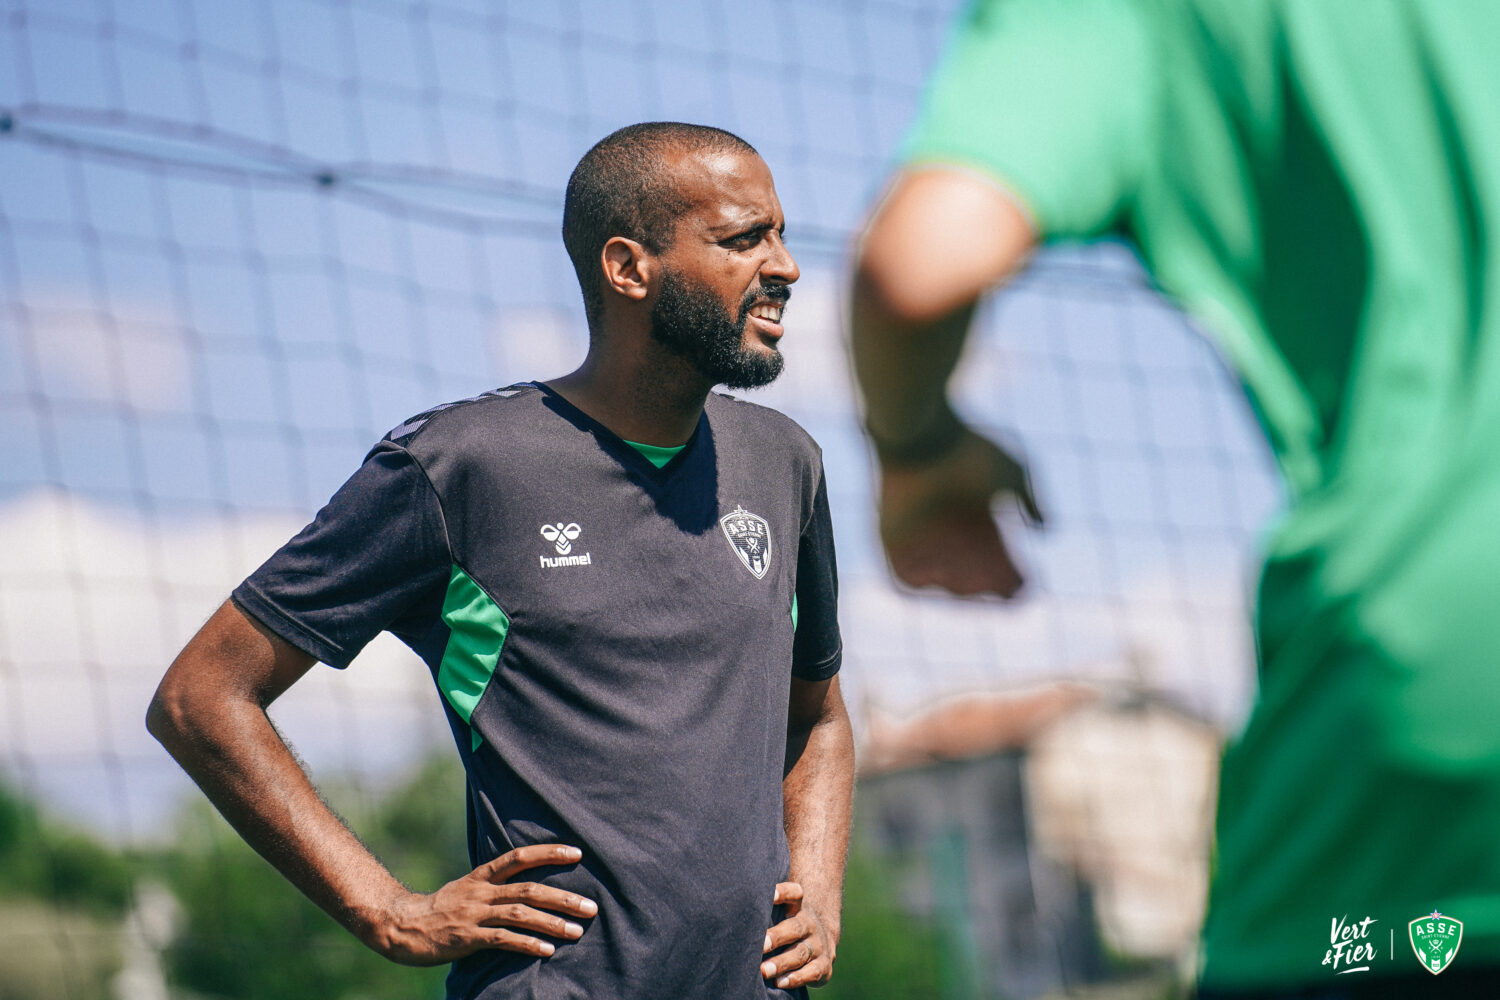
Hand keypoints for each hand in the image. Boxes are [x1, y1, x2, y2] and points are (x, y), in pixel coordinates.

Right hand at [368, 843, 595, 965]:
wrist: (402, 926)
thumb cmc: (441, 909)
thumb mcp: (467, 888)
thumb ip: (494, 886)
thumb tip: (527, 886)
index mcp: (482, 876)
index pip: (520, 857)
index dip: (549, 853)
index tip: (577, 854)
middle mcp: (481, 892)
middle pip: (529, 889)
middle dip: (563, 897)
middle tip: (590, 906)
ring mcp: (474, 915)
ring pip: (520, 915)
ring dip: (551, 923)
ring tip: (576, 931)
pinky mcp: (468, 938)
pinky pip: (502, 941)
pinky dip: (527, 945)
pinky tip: (546, 951)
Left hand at [762, 881, 836, 989]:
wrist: (822, 938)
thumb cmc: (788, 923)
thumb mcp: (781, 911)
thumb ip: (763, 908)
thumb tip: (734, 904)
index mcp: (798, 907)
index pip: (794, 893)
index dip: (783, 892)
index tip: (770, 895)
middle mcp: (809, 924)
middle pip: (795, 927)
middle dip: (777, 937)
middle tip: (761, 945)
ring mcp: (818, 945)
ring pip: (801, 953)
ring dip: (782, 962)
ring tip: (765, 970)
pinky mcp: (823, 965)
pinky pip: (812, 972)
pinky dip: (797, 978)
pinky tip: (780, 982)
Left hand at [877, 425, 1041, 596]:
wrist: (920, 433)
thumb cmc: (968, 450)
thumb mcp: (1012, 472)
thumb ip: (1030, 500)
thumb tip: (1045, 531)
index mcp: (972, 516)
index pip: (993, 559)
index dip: (1009, 576)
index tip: (1025, 585)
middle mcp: (946, 529)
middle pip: (970, 575)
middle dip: (989, 584)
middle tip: (1003, 585)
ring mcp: (917, 536)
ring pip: (941, 578)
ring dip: (962, 587)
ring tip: (980, 581)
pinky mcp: (889, 538)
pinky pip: (905, 576)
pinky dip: (927, 581)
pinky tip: (947, 577)